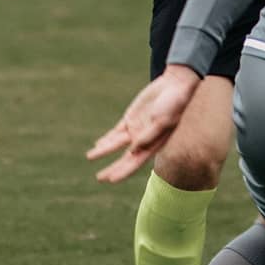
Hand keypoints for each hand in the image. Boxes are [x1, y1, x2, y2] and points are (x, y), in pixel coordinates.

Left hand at [87, 65, 200, 183]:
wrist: (175, 84)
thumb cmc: (173, 104)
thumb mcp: (162, 121)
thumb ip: (148, 136)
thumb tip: (132, 151)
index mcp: (154, 144)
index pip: (136, 162)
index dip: (124, 172)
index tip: (111, 180)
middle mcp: (144, 139)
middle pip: (125, 158)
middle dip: (113, 168)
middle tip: (99, 178)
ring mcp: (136, 128)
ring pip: (116, 144)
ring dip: (104, 150)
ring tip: (90, 156)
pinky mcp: (131, 117)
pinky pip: (116, 131)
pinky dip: (107, 138)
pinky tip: (98, 145)